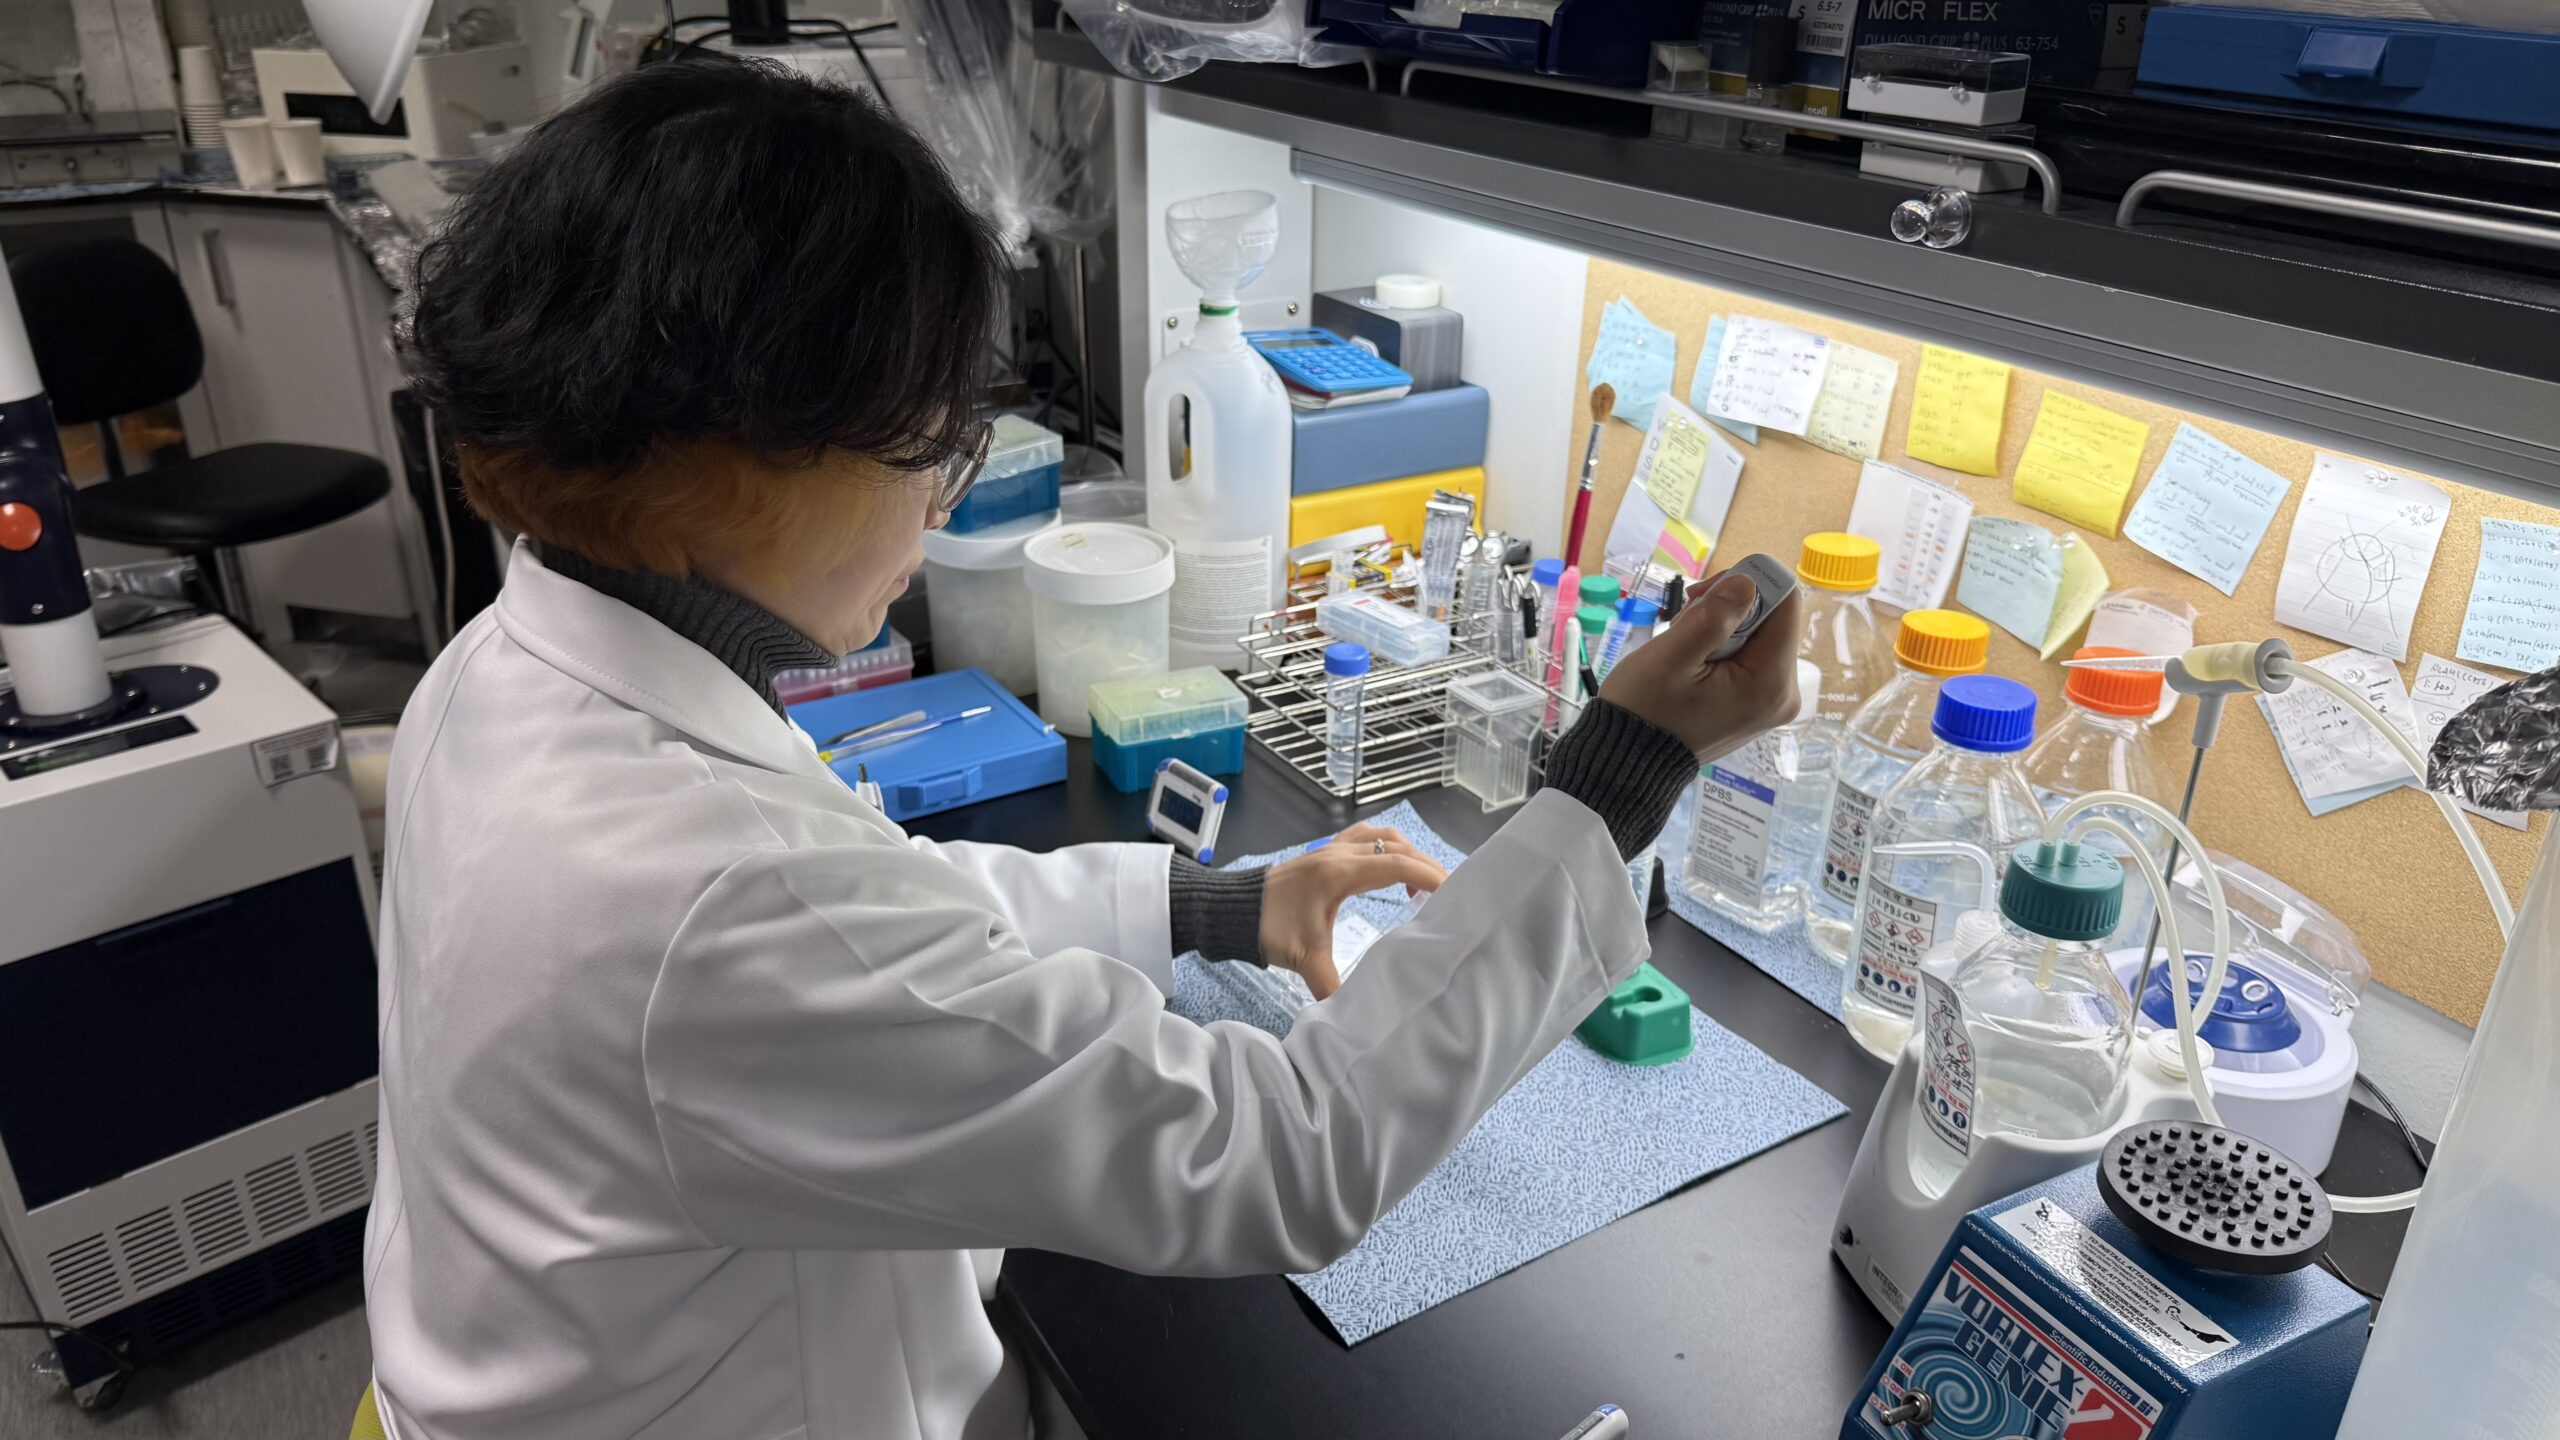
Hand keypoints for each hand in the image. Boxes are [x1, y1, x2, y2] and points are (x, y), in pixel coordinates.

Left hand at [1259, 822, 1446, 999]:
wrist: (1232, 908)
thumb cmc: (1268, 927)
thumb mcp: (1305, 959)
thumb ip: (1333, 986)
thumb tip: (1354, 1013)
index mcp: (1340, 871)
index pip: (1398, 864)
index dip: (1430, 876)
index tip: (1452, 894)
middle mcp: (1339, 852)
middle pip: (1396, 845)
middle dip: (1426, 865)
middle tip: (1445, 893)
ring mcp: (1330, 848)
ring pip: (1381, 836)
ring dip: (1406, 854)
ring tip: (1418, 884)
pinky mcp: (1323, 853)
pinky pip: (1364, 838)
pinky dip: (1385, 849)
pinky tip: (1387, 872)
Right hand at [1598, 564, 1804, 762]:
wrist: (1630, 759)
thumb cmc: (1644, 710)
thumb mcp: (1670, 657)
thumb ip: (1712, 617)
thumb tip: (1747, 582)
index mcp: (1770, 683)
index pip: (1785, 603)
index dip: (1746, 583)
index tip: (1701, 595)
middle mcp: (1783, 693)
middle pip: (1774, 618)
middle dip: (1730, 609)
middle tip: (1685, 623)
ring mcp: (1773, 701)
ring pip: (1761, 634)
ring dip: (1723, 627)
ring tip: (1685, 648)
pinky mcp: (1759, 703)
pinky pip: (1753, 656)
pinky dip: (1724, 647)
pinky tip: (1695, 662)